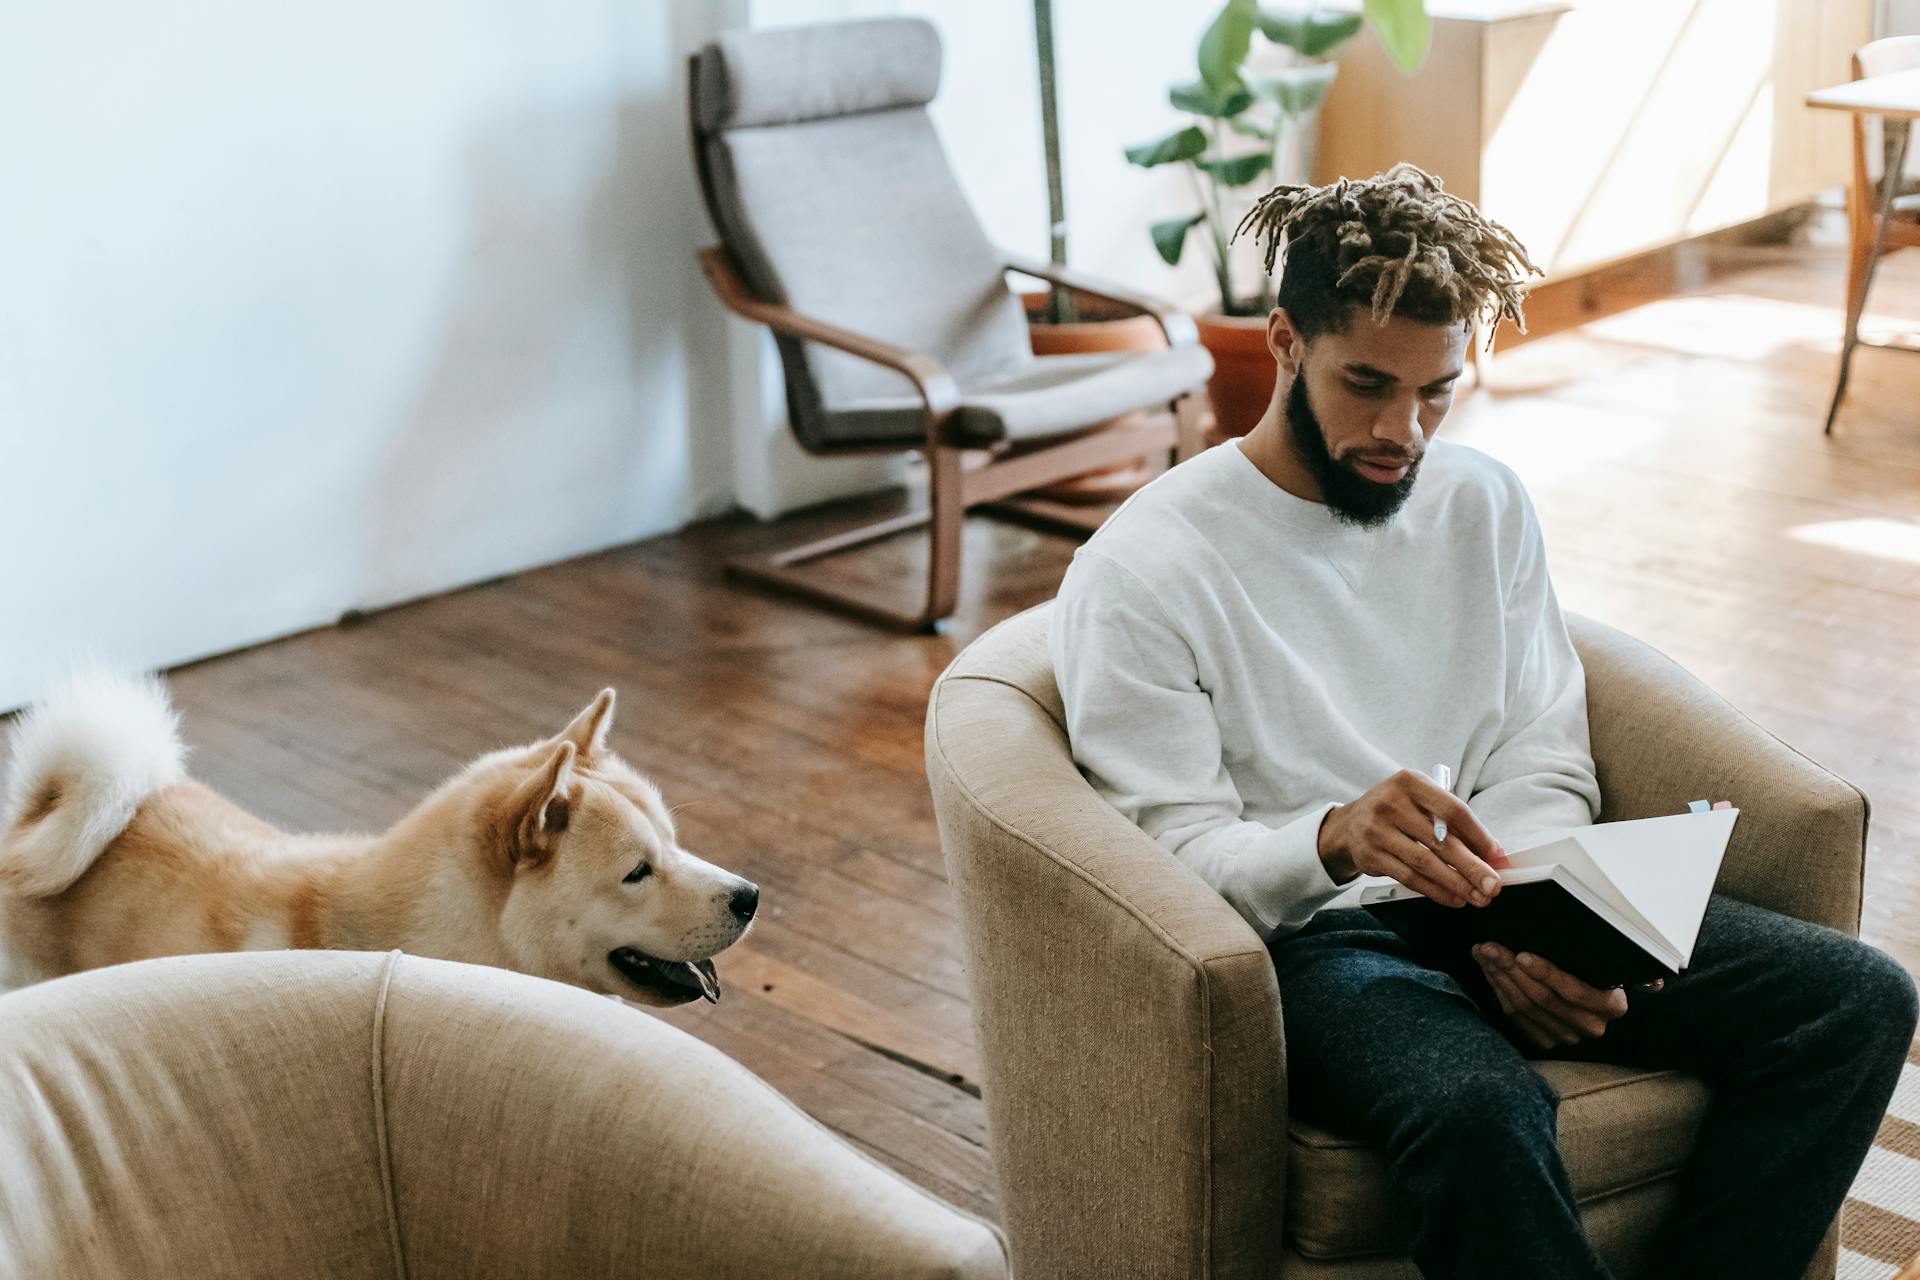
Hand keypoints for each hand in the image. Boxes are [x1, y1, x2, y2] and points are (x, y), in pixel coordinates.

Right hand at [1318, 770, 1509, 907]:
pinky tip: (1453, 898)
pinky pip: (1409, 878)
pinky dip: (1435, 891)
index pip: (1452, 810)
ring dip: (1455, 884)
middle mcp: (1390, 803)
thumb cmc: (1397, 811)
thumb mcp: (1420, 802)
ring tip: (1477, 897)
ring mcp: (1376, 830)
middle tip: (1493, 885)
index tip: (1496, 856)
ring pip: (1424, 863)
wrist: (1349, 825)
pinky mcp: (1370, 856)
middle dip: (1471, 866)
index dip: (1478, 835)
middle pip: (1440, 840)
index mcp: (1410, 782)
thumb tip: (1491, 853)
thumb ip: (1452, 822)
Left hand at [1473, 943, 1640, 1048]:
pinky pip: (1514, 1016)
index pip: (1575, 992)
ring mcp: (1566, 1038)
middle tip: (1488, 946)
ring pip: (1524, 1006)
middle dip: (1510, 968)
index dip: (1547, 974)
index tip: (1522, 954)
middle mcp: (1591, 1027)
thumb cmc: (1601, 976)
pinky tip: (1488, 970)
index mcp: (1612, 1007)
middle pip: (1543, 998)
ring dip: (1498, 976)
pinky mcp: (1544, 1042)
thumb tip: (1658, 981)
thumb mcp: (1615, 967)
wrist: (1590, 1004)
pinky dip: (1498, 990)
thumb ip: (1635, 972)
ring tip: (1482, 952)